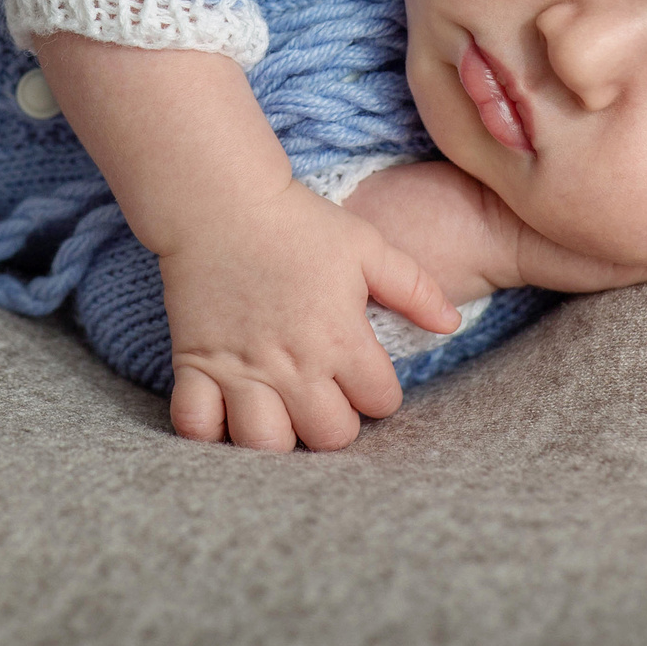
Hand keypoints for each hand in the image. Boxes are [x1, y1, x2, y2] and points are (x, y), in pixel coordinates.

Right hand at [157, 179, 461, 452]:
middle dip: (335, 425)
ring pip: (266, 446)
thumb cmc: (297, 221)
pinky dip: (209, 431)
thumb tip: (450, 324)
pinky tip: (224, 416)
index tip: (363, 375)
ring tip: (280, 416)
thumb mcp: (367, 246)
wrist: (220, 199)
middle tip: (325, 399)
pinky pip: (196, 426)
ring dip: (278, 439)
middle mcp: (294, 364)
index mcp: (340, 338)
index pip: (381, 403)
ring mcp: (241, 369)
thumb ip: (415, 288)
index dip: (378, 392)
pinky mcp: (196, 363)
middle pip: (330, 438)